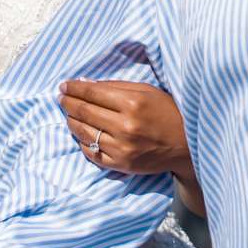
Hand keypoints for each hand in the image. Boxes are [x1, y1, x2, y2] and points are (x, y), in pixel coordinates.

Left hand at [59, 80, 189, 177]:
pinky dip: (82, 141)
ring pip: (84, 132)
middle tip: (61, 97)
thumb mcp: (146, 91)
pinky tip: (81, 133)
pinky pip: (91, 153)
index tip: (64, 85)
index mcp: (133, 103)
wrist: (186, 145)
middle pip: (84, 111)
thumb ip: (116, 86)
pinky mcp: (121, 164)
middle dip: (68, 102)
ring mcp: (122, 148)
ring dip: (71, 120)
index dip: (74, 88)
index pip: (93, 92)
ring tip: (68, 113)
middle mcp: (125, 126)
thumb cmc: (167, 112)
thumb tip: (85, 83)